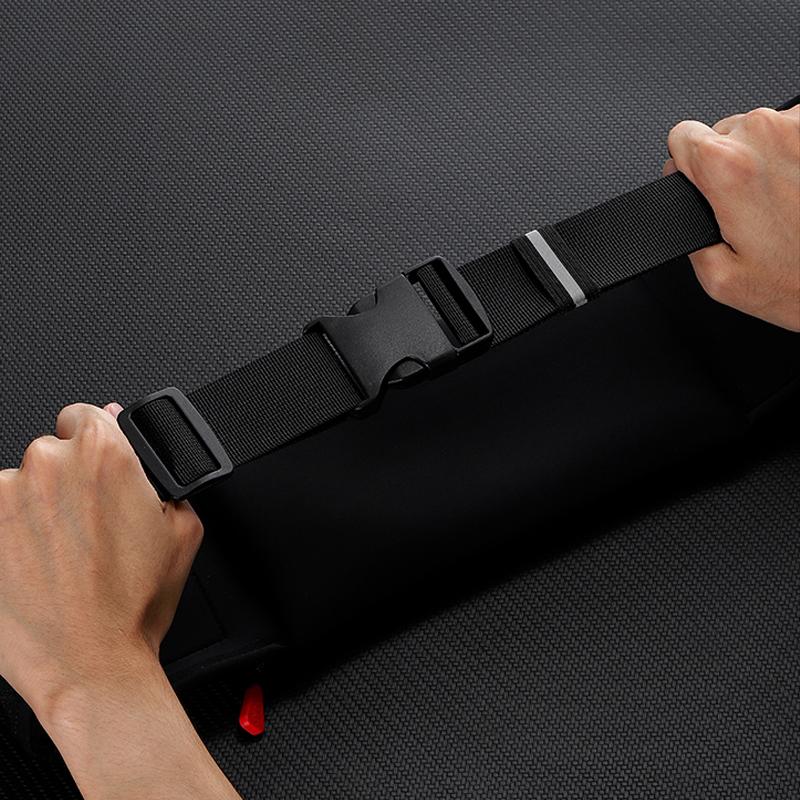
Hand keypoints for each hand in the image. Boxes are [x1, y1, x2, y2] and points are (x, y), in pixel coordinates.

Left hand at [0, 403, 240, 799]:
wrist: (90, 665)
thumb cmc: (134, 603)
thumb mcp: (183, 527)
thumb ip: (159, 468)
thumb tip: (123, 429)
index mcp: (104, 455)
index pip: (85, 413)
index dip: (95, 440)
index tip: (96, 468)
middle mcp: (49, 467)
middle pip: (51, 451)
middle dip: (67, 481)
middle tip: (88, 526)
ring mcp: (6, 500)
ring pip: (19, 486)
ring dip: (36, 509)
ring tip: (61, 555)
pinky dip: (12, 536)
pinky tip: (35, 567)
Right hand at [665, 105, 799, 330]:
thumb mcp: (717, 277)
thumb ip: (685, 233)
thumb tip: (680, 204)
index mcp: (730, 168)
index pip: (681, 136)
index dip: (684, 165)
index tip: (701, 187)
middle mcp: (768, 136)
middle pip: (721, 134)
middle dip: (727, 167)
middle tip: (750, 210)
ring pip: (759, 132)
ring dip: (764, 161)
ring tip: (782, 203)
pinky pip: (793, 133)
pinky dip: (792, 157)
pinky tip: (799, 191)